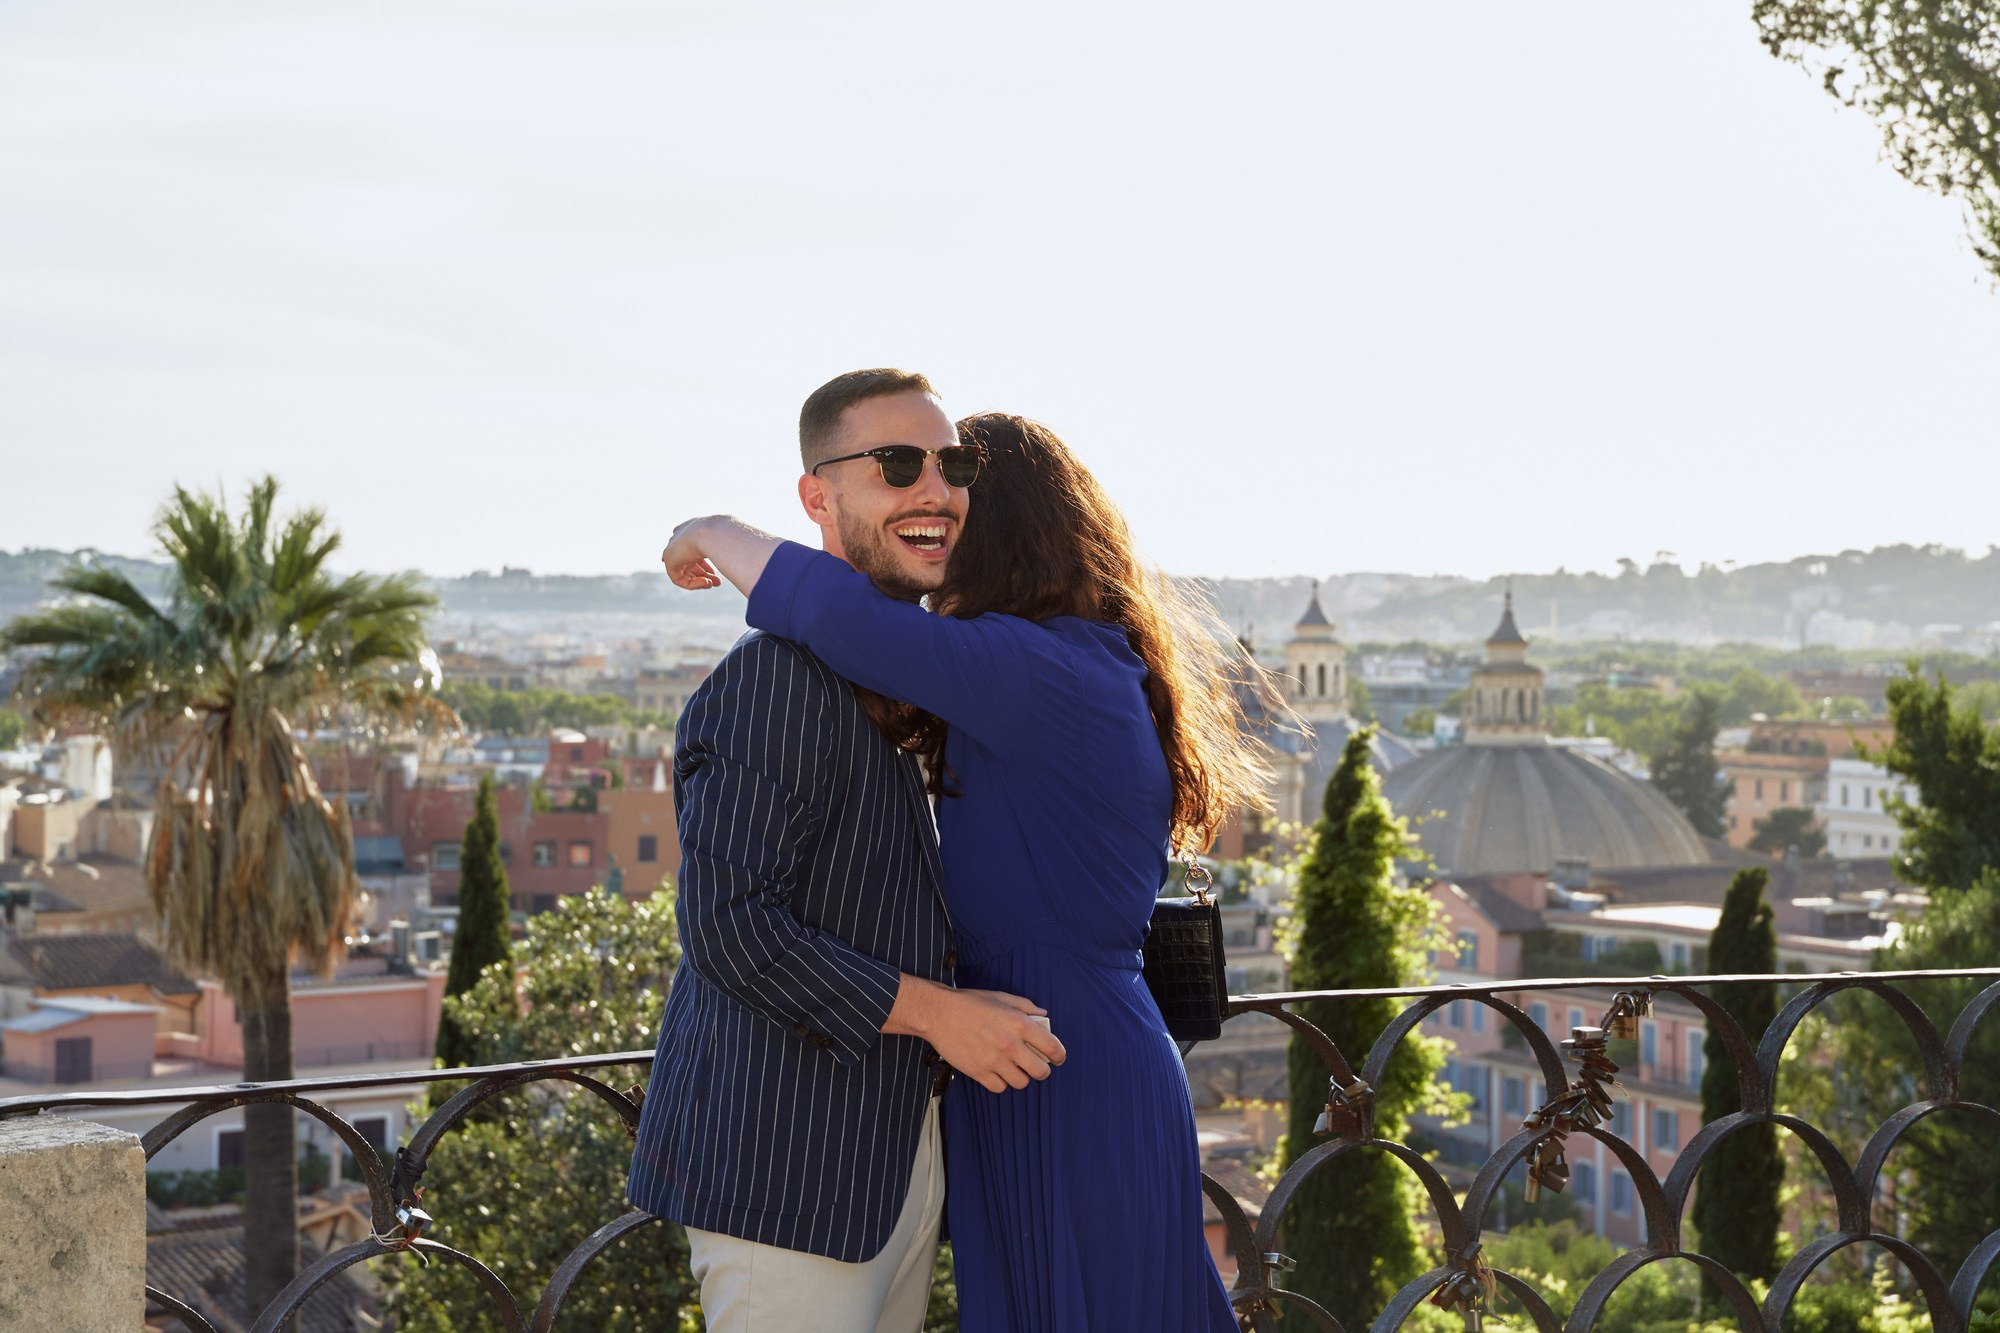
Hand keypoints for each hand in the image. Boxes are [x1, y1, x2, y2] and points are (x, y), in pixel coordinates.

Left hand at [662, 518, 722, 589]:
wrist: (713, 532)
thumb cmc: (724, 534)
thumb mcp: (726, 541)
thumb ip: (723, 549)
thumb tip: (729, 558)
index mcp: (690, 529)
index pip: (692, 549)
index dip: (703, 564)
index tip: (714, 571)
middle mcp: (680, 538)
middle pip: (689, 563)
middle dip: (703, 574)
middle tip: (718, 582)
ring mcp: (673, 549)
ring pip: (684, 572)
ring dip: (700, 580)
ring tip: (714, 584)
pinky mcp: (670, 561)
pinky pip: (679, 578)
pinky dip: (693, 583)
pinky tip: (706, 582)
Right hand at [885, 976, 1065, 1093]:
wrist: (939, 1013)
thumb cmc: (970, 1003)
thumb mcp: (1002, 997)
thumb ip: (1026, 1007)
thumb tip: (1043, 1017)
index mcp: (1019, 1023)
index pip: (1052, 1047)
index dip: (1060, 1055)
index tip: (1058, 1058)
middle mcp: (1010, 1044)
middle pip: (1041, 1072)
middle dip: (1042, 1070)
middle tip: (1036, 1065)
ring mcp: (994, 1061)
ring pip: (1021, 1083)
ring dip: (1021, 1076)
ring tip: (1014, 1068)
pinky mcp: (978, 1072)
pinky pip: (999, 1088)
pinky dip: (1001, 1082)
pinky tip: (997, 1072)